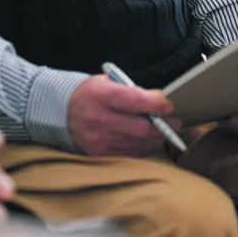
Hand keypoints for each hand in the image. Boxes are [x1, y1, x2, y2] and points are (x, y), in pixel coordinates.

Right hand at [67, 75, 181, 156]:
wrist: (61, 114)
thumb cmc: (90, 94)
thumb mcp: (108, 82)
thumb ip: (133, 90)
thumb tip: (159, 99)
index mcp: (101, 95)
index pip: (136, 101)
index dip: (158, 105)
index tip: (170, 106)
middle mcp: (98, 119)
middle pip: (141, 128)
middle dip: (164, 126)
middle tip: (176, 122)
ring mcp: (98, 140)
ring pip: (138, 143)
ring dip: (157, 138)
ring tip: (166, 131)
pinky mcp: (99, 154)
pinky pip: (130, 154)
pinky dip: (144, 147)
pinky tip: (149, 140)